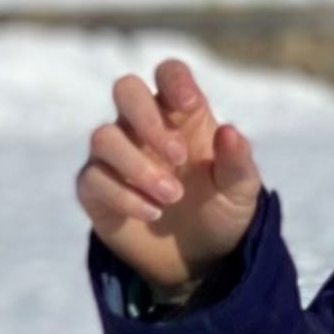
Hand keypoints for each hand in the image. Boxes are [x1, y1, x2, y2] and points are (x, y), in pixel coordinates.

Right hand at [75, 56, 263, 298]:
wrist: (200, 259)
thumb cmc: (221, 211)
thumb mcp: (240, 190)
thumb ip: (237, 161)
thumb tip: (229, 131)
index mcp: (182, 115)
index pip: (168, 74)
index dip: (174, 80)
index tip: (190, 105)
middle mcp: (143, 127)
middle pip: (126, 89)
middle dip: (147, 118)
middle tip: (178, 156)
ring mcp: (115, 157)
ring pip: (103, 137)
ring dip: (138, 166)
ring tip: (171, 197)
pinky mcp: (96, 190)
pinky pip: (93, 179)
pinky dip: (123, 196)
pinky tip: (152, 213)